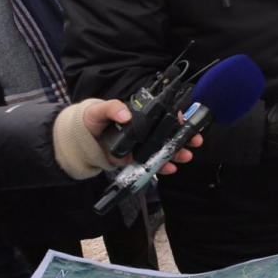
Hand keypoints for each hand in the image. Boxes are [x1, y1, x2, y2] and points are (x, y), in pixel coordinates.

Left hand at [83, 99, 201, 174]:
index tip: (185, 122)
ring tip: (186, 156)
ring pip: (164, 149)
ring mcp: (141, 145)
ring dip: (177, 153)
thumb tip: (126, 115)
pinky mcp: (136, 159)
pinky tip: (170, 168)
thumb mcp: (101, 110)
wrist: (81, 140)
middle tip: (196, 141)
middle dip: (184, 138)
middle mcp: (144, 130)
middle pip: (168, 133)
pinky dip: (162, 167)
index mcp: (140, 116)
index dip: (176, 118)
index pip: (162, 115)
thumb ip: (113, 108)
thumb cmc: (93, 120)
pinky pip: (152, 163)